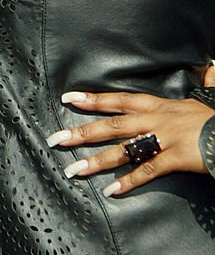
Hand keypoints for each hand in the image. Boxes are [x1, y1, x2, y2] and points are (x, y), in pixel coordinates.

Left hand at [46, 89, 213, 196]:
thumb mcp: (210, 93)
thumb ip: (205, 79)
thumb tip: (210, 64)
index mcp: (158, 105)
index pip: (118, 99)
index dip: (92, 99)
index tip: (68, 98)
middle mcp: (156, 119)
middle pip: (112, 124)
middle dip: (82, 131)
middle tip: (56, 138)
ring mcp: (165, 138)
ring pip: (123, 150)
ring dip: (96, 161)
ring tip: (73, 170)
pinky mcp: (176, 157)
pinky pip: (148, 171)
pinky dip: (129, 181)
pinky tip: (111, 191)